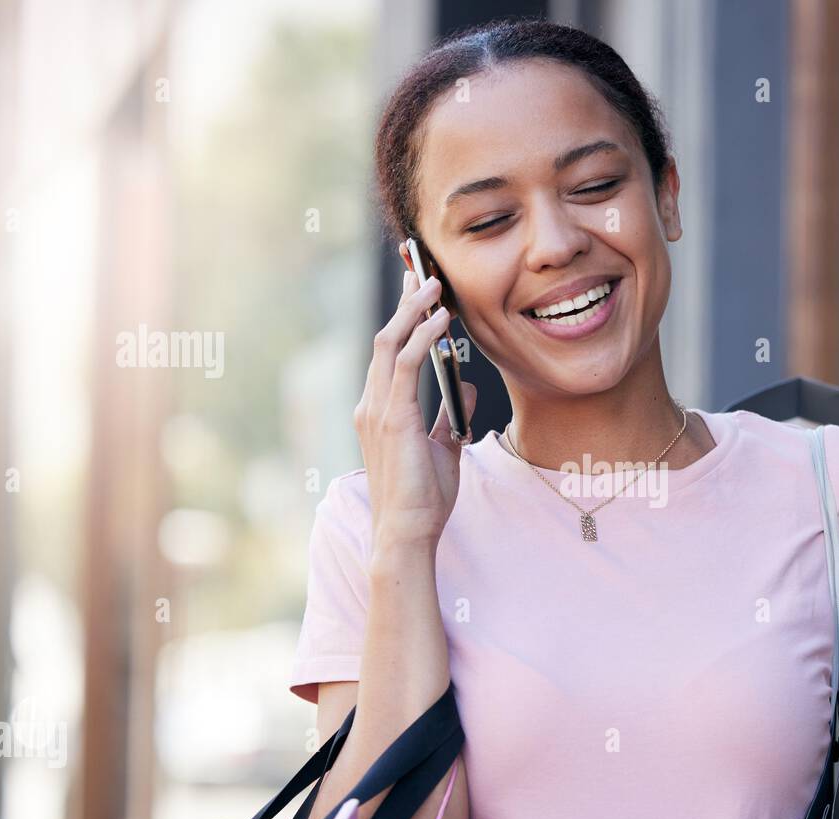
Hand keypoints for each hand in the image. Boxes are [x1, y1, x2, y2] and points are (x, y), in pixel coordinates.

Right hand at [354, 269, 477, 552]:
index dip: (404, 316)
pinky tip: (441, 319)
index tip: (418, 287)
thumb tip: (467, 390)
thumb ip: (449, 417)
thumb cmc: (423, 499)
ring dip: (413, 309)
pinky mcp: (393, 417)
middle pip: (386, 336)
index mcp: (380, 409)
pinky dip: (422, 336)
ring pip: (390, 342)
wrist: (408, 532)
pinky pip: (406, 364)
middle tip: (421, 267)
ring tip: (434, 282)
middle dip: (404, 299)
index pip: (390, 351)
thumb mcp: (443, 448)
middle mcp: (372, 403)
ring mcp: (378, 409)